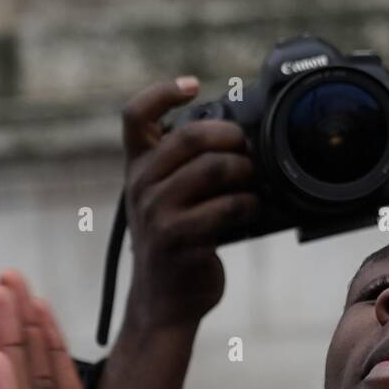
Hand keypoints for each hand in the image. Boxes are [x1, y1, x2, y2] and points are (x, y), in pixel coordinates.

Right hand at [96, 79, 260, 388]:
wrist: (162, 304)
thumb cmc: (174, 246)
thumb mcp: (163, 202)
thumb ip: (183, 169)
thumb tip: (240, 140)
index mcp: (136, 169)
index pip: (135, 116)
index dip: (162, 92)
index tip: (192, 84)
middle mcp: (141, 186)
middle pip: (190, 137)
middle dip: (229, 137)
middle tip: (247, 149)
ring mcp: (157, 213)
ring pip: (213, 169)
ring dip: (245, 171)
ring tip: (254, 182)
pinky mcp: (179, 239)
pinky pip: (226, 207)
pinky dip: (249, 204)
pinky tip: (254, 209)